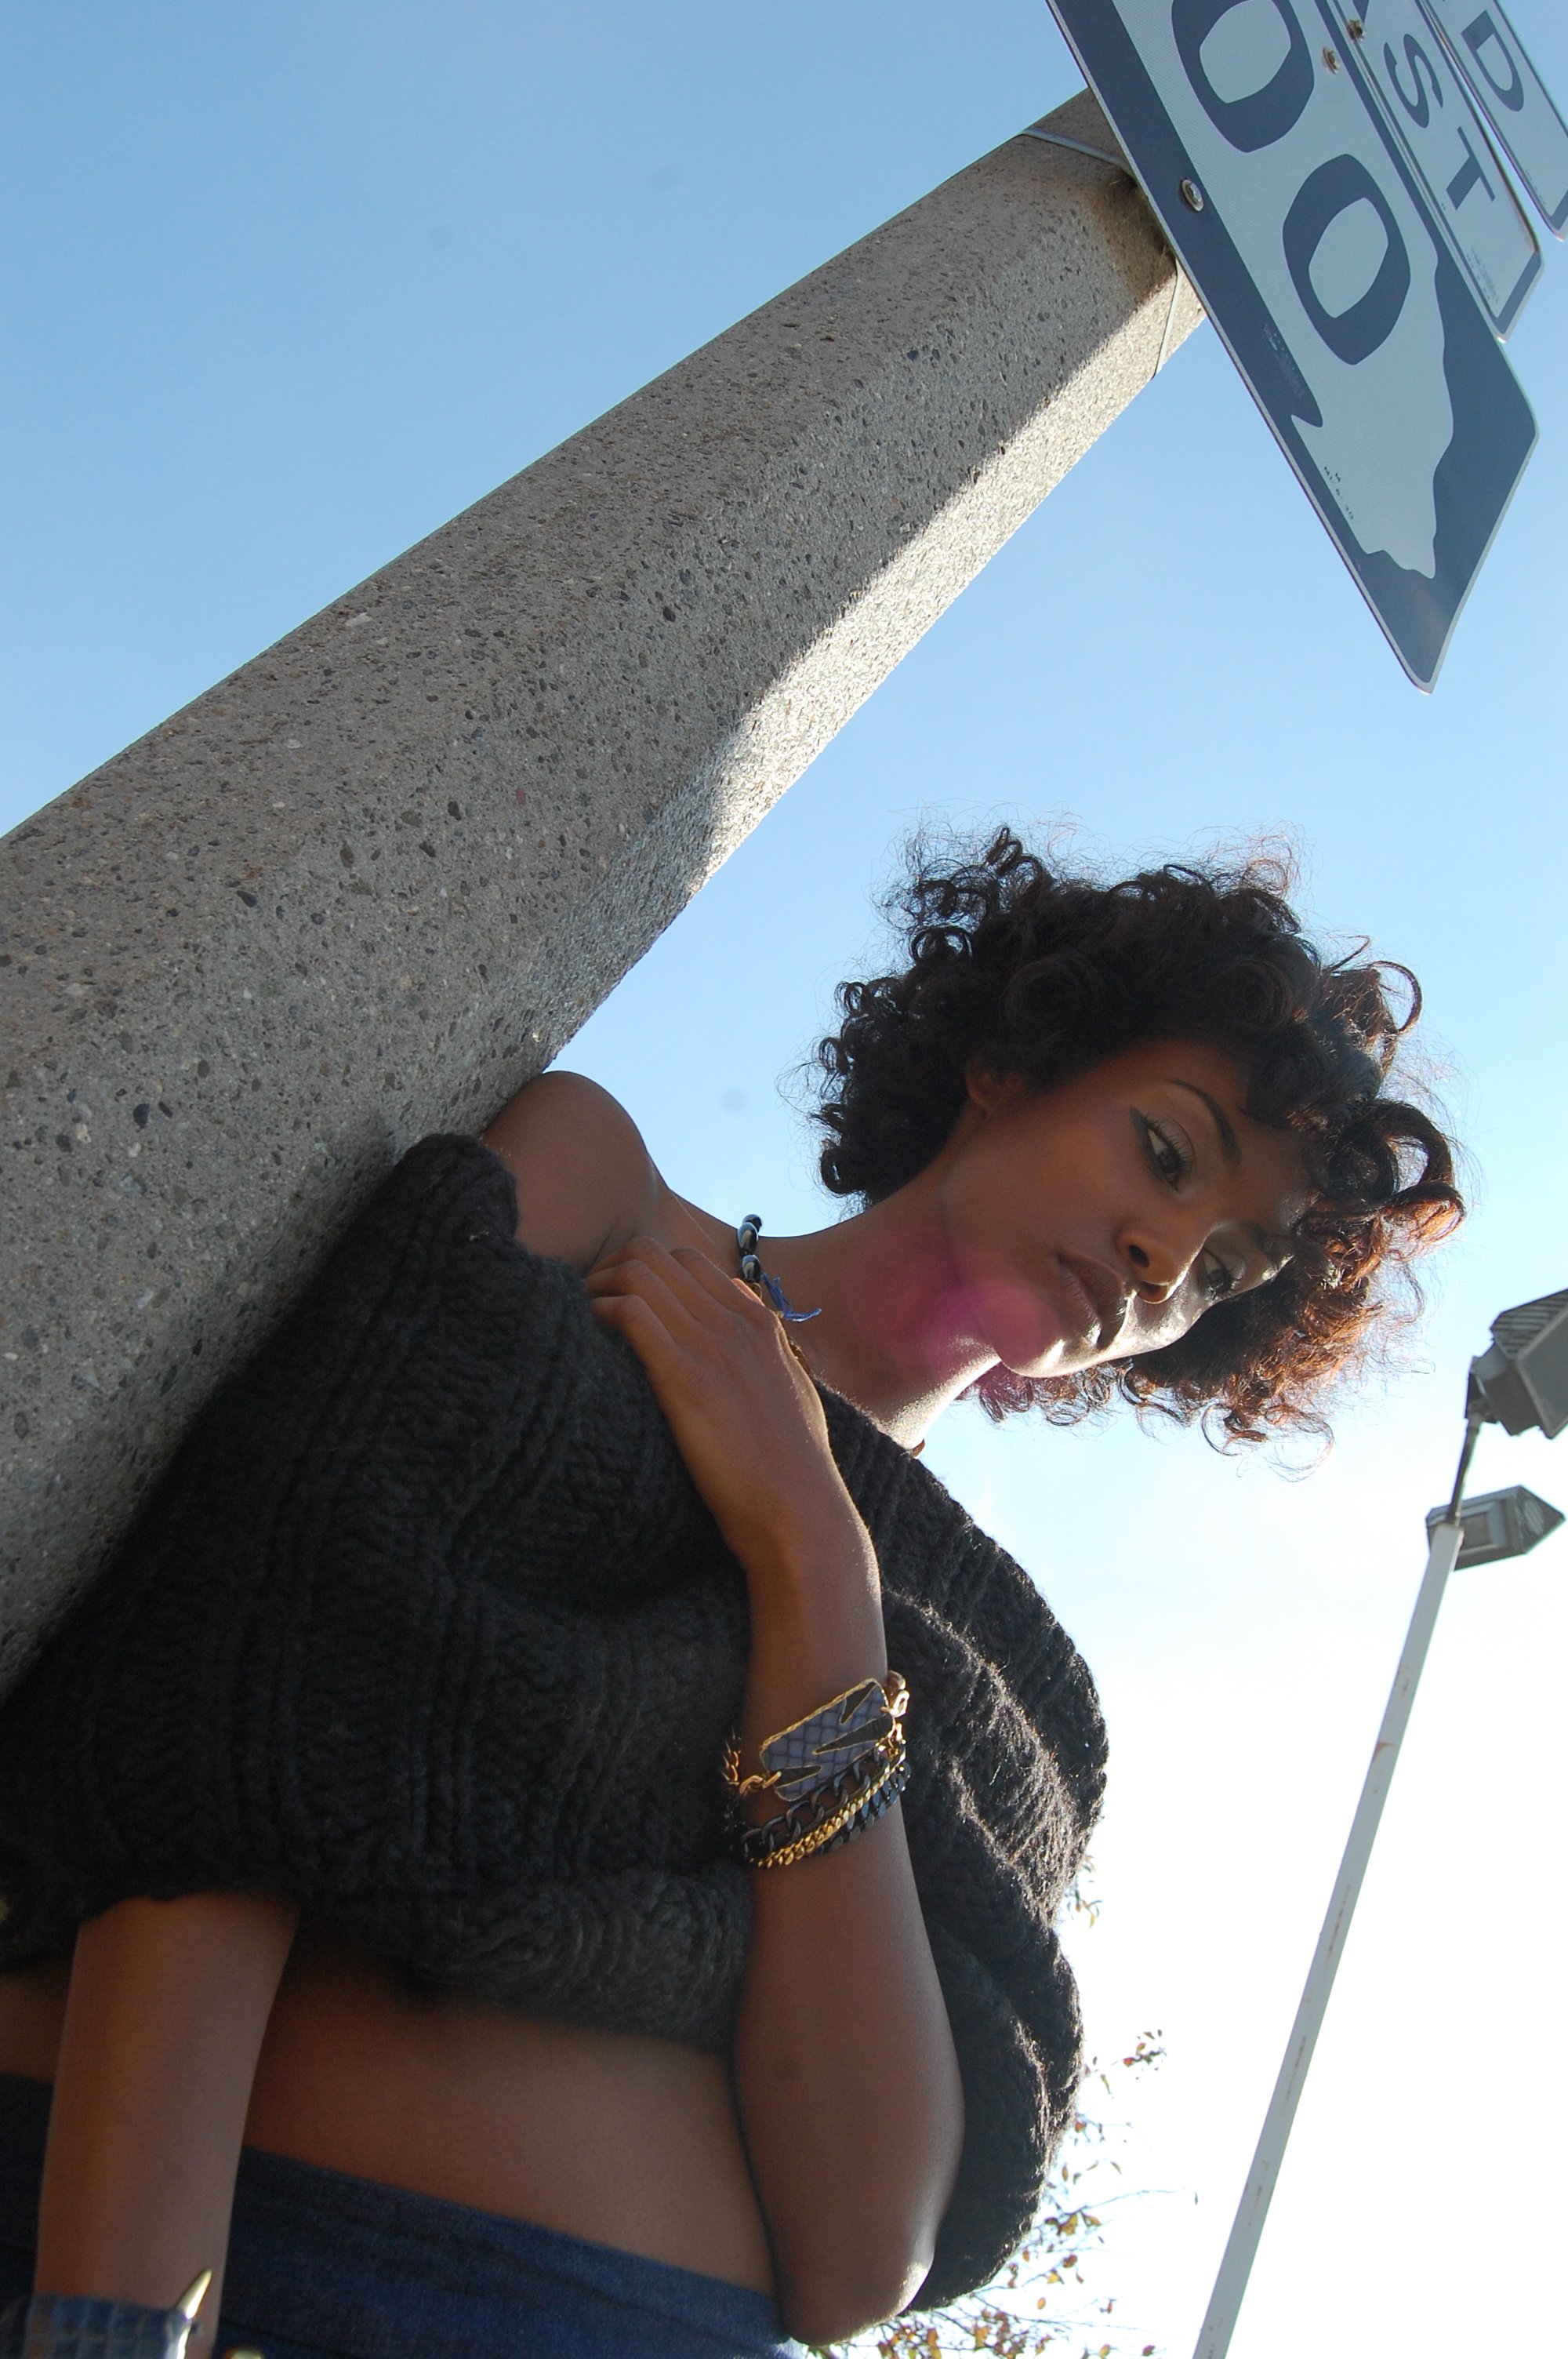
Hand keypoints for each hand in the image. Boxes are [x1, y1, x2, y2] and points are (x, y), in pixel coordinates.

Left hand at [584, 1238, 865, 1580]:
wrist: (798, 1512)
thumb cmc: (794, 1466)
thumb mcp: (791, 1389)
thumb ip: (767, 1344)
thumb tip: (744, 1305)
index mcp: (757, 1323)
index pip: (687, 1260)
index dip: (642, 1270)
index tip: (615, 1298)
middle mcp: (733, 1323)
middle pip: (653, 1256)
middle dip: (608, 1270)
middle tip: (585, 1304)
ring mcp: (710, 1346)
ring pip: (636, 1274)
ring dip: (595, 1287)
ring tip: (576, 1318)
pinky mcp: (684, 1378)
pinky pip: (629, 1314)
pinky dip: (598, 1312)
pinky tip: (585, 1336)